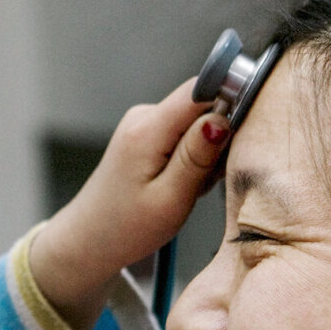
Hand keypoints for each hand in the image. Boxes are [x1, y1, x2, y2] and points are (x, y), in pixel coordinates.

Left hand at [30, 76, 228, 329]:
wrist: (88, 240)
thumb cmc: (125, 228)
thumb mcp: (170, 200)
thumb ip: (198, 157)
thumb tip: (224, 117)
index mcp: (147, 130)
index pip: (202, 89)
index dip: (231, 102)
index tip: (241, 136)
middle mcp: (143, 116)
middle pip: (202, 105)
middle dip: (218, 139)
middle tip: (205, 181)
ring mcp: (143, 123)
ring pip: (196, 121)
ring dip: (205, 153)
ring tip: (188, 188)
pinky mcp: (146, 134)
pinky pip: (184, 133)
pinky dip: (192, 158)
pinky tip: (180, 184)